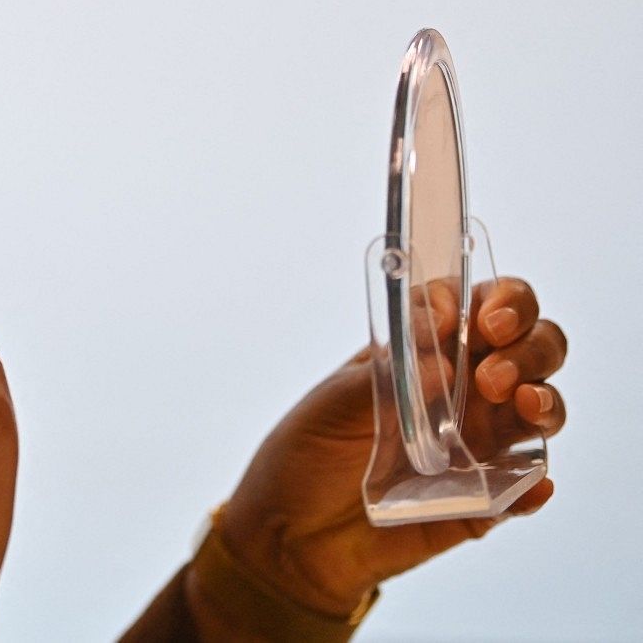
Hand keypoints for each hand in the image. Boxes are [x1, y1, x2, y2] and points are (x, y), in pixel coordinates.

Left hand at [215, 277, 565, 618]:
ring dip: (545, 400)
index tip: (466, 318)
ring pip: (541, 408)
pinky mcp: (483, 499)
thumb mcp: (331, 402)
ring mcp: (478, 443)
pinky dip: (536, 484)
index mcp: (424, 351)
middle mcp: (462, 390)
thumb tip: (443, 362)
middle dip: (529, 344)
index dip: (492, 299)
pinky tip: (531, 483)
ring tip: (522, 404)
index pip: (480, 306)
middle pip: (529, 347)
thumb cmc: (305, 454)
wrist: (290, 535)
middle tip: (491, 372)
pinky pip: (526, 489)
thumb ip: (384, 376)